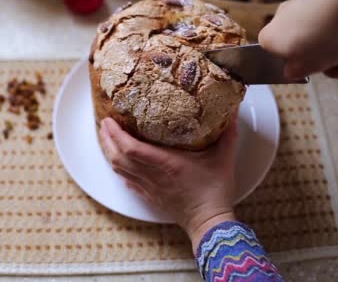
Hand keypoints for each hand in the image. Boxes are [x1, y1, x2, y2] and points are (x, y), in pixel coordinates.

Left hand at [98, 117, 238, 252]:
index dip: (116, 134)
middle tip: (104, 124)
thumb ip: (228, 134)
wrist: (210, 222)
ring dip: (110, 153)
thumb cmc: (215, 192)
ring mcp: (149, 187)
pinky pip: (128, 182)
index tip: (110, 120)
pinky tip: (121, 163)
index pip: (131, 148)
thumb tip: (232, 114)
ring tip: (108, 139)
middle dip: (107, 139)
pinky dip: (121, 170)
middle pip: (118, 158)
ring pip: (119, 170)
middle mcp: (153, 175)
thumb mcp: (224, 159)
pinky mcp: (150, 196)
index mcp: (167, 164)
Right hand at [257, 0, 337, 78]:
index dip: (302, 70)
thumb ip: (295, 72)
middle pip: (306, 49)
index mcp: (270, 37)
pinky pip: (334, 23)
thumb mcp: (307, 66)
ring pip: (324, 38)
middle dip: (332, 64)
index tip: (320, 74)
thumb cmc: (324, 33)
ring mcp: (303, 6)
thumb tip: (292, 70)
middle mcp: (282, 19)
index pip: (279, 60)